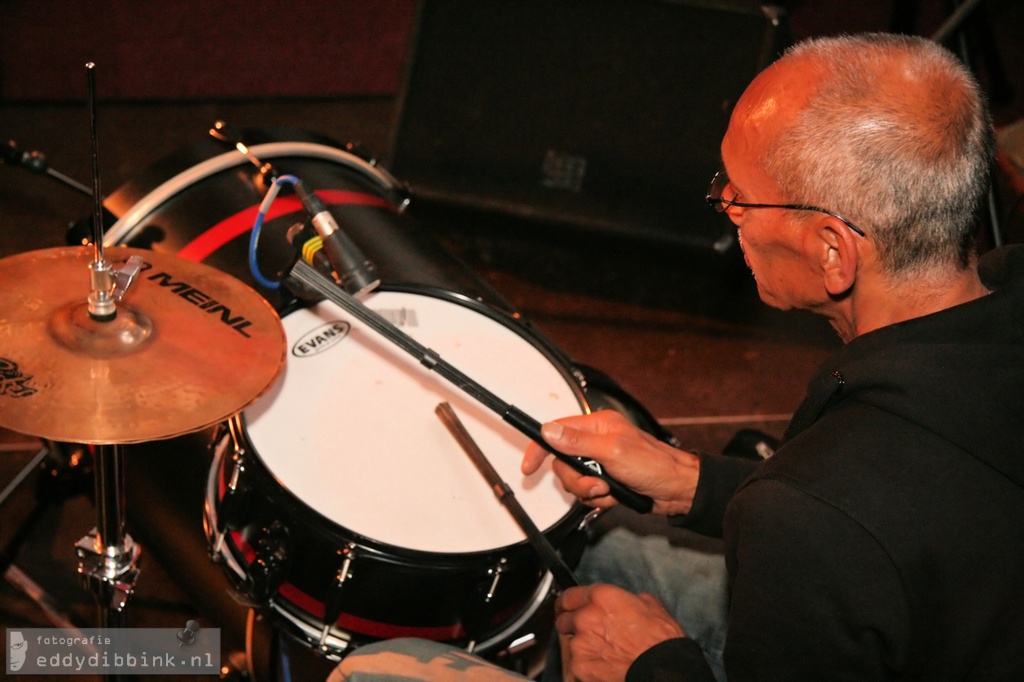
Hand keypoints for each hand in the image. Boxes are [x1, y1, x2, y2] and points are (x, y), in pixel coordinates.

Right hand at [521, 410, 699, 515]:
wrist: (677, 490)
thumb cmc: (654, 465)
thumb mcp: (612, 451)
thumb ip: (578, 442)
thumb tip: (549, 431)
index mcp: (597, 425)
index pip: (557, 432)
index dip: (540, 448)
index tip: (529, 466)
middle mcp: (597, 441)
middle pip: (563, 462)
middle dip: (576, 478)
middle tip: (595, 482)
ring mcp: (601, 462)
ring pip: (574, 480)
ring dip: (589, 490)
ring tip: (609, 489)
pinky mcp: (607, 480)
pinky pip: (587, 493)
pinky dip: (599, 499)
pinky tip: (615, 496)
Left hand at [556, 584, 685, 681]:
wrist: (661, 670)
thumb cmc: (659, 642)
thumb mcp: (649, 606)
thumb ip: (626, 599)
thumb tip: (622, 601)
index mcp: (601, 597)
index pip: (568, 596)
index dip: (567, 603)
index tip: (566, 608)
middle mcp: (586, 617)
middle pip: (563, 619)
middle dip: (572, 625)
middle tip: (589, 633)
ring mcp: (580, 643)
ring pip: (571, 644)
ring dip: (583, 647)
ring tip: (607, 653)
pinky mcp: (580, 666)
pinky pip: (577, 664)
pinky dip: (588, 665)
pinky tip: (606, 666)